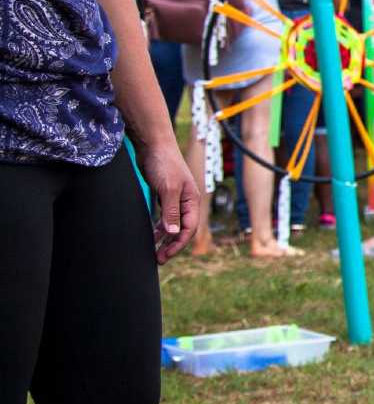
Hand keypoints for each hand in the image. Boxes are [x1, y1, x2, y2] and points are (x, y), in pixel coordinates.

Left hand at [141, 139, 199, 263]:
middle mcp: (186, 201)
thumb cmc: (164, 163)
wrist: (153, 144)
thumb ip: (171, 212)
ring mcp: (175, 199)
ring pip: (172, 224)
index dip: (178, 244)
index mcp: (192, 200)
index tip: (165, 255)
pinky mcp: (164, 195)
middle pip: (182, 229)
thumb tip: (173, 233)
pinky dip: (158, 227)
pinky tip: (150, 234)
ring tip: (153, 250)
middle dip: (171, 245)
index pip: (189, 228)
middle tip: (158, 258)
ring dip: (164, 238)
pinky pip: (164, 217)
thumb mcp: (168, 189)